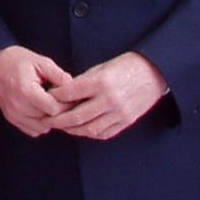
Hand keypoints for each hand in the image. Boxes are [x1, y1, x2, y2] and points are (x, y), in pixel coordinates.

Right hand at [0, 44, 73, 137]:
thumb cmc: (17, 61)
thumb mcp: (40, 61)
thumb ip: (58, 75)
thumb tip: (73, 87)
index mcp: (26, 91)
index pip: (54, 109)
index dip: (66, 104)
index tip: (71, 98)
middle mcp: (18, 106)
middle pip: (49, 120)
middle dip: (60, 112)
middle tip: (66, 102)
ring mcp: (14, 115)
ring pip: (41, 128)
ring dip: (50, 120)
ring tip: (54, 106)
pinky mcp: (12, 118)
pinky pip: (32, 130)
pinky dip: (40, 124)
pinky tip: (43, 111)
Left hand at [48, 52, 168, 140]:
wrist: (153, 73)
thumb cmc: (125, 66)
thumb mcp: (101, 67)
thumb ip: (82, 82)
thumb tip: (62, 93)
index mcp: (101, 82)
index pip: (70, 93)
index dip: (55, 97)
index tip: (46, 97)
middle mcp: (110, 100)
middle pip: (77, 116)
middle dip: (58, 120)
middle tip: (46, 120)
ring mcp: (119, 113)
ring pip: (89, 129)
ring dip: (73, 130)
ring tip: (62, 126)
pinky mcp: (126, 121)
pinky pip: (104, 133)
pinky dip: (90, 133)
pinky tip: (81, 129)